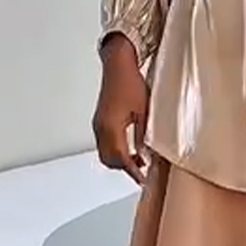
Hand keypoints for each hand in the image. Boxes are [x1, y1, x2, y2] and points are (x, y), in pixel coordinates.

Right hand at [92, 35, 148, 184]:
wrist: (118, 65)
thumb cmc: (131, 83)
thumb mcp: (144, 111)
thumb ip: (144, 136)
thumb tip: (148, 155)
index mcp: (111, 127)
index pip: (121, 158)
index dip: (132, 171)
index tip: (143, 180)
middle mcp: (101, 128)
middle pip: (109, 160)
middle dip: (125, 168)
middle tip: (143, 171)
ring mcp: (98, 125)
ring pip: (105, 153)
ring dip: (120, 160)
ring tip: (139, 160)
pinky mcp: (99, 121)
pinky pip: (104, 143)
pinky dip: (116, 150)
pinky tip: (131, 147)